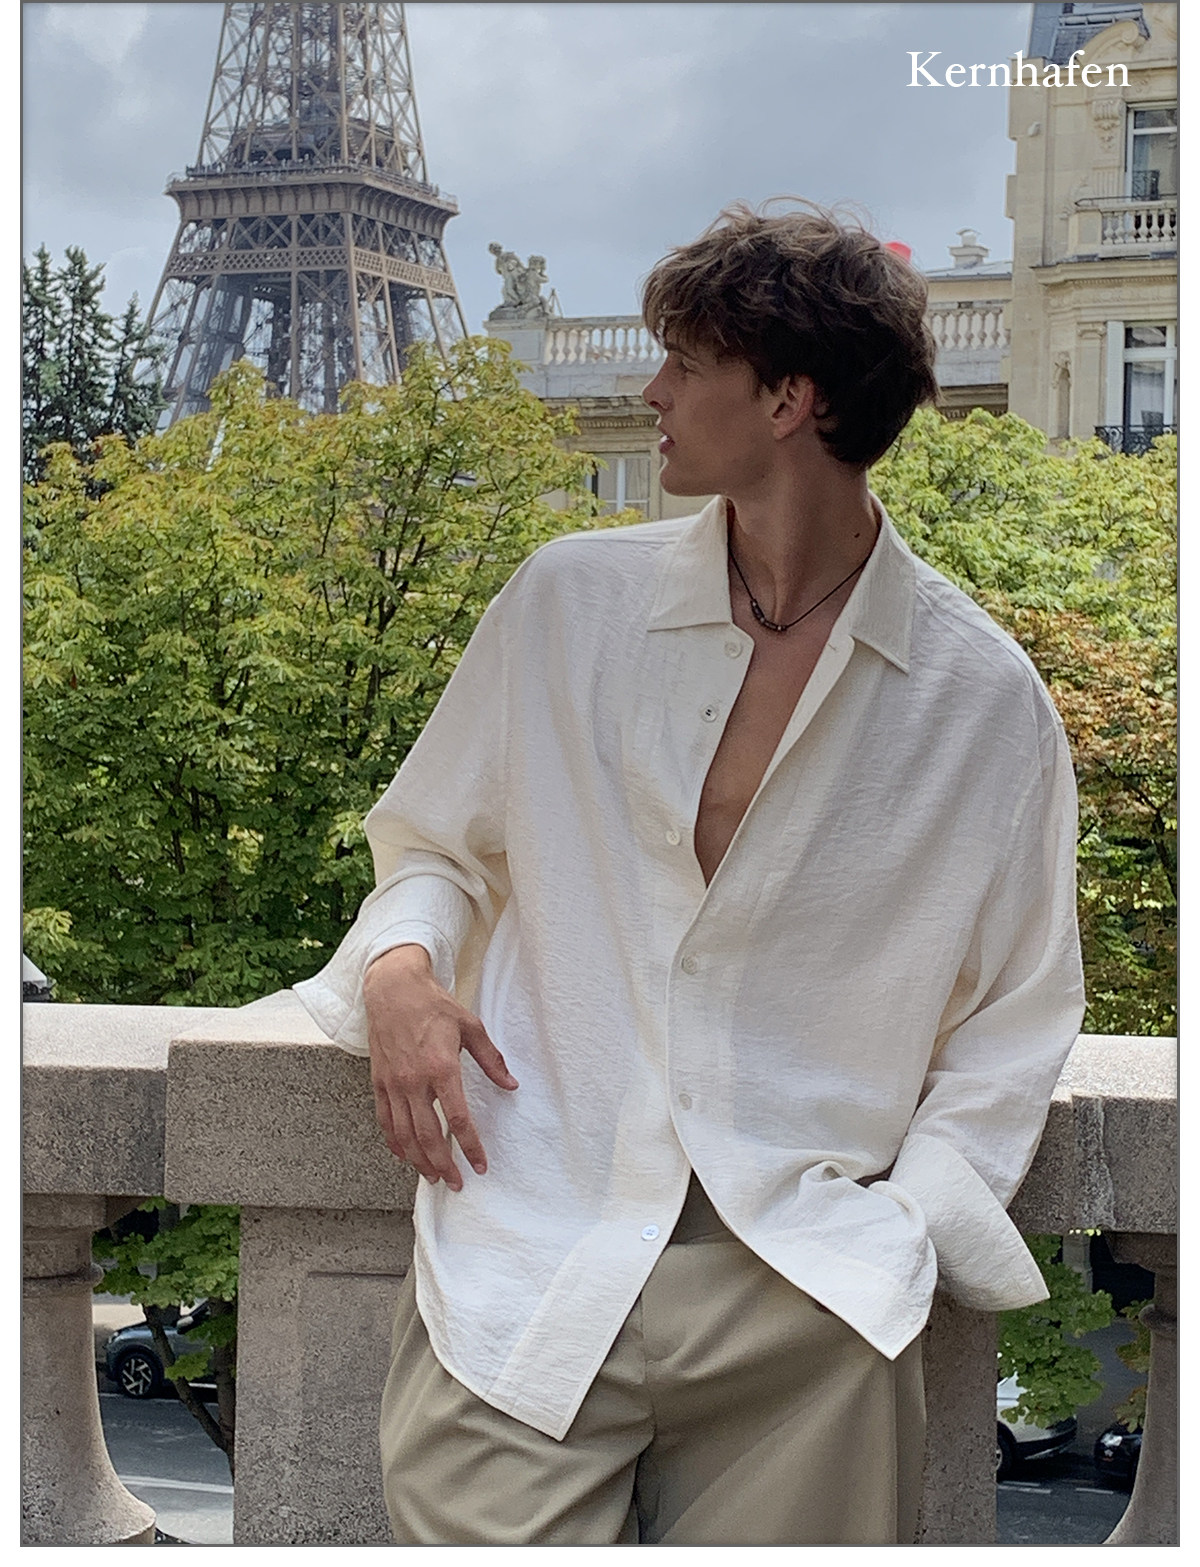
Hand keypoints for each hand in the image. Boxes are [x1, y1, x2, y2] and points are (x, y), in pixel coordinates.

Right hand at [363, 944, 517, 1190]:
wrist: (393, 989)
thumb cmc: (434, 1005)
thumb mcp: (471, 1027)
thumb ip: (491, 1059)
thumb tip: (511, 1084)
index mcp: (441, 1068)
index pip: (457, 1119)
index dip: (470, 1146)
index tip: (480, 1165)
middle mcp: (414, 1081)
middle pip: (427, 1135)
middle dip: (443, 1164)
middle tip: (456, 1183)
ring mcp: (393, 1083)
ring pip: (404, 1134)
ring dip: (419, 1160)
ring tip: (433, 1177)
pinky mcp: (379, 1082)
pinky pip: (385, 1120)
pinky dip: (394, 1142)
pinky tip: (405, 1156)